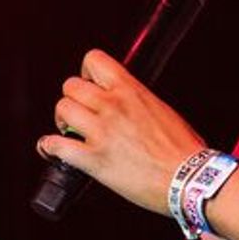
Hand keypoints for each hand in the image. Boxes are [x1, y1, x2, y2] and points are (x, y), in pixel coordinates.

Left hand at [37, 49, 206, 215]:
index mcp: (131, 91)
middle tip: (79, 115)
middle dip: (72, 99)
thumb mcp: (162, 110)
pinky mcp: (94, 159)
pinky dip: (48, 147)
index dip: (86, 72)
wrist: (190, 179)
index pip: (94, 60)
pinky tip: (51, 149)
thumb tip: (128, 104)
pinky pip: (56, 145)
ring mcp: (101, 132)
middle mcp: (112, 106)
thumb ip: (138, 102)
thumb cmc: (183, 150)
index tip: (90, 85)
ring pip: (62, 109)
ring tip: (68, 131)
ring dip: (61, 121)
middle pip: (70, 86)